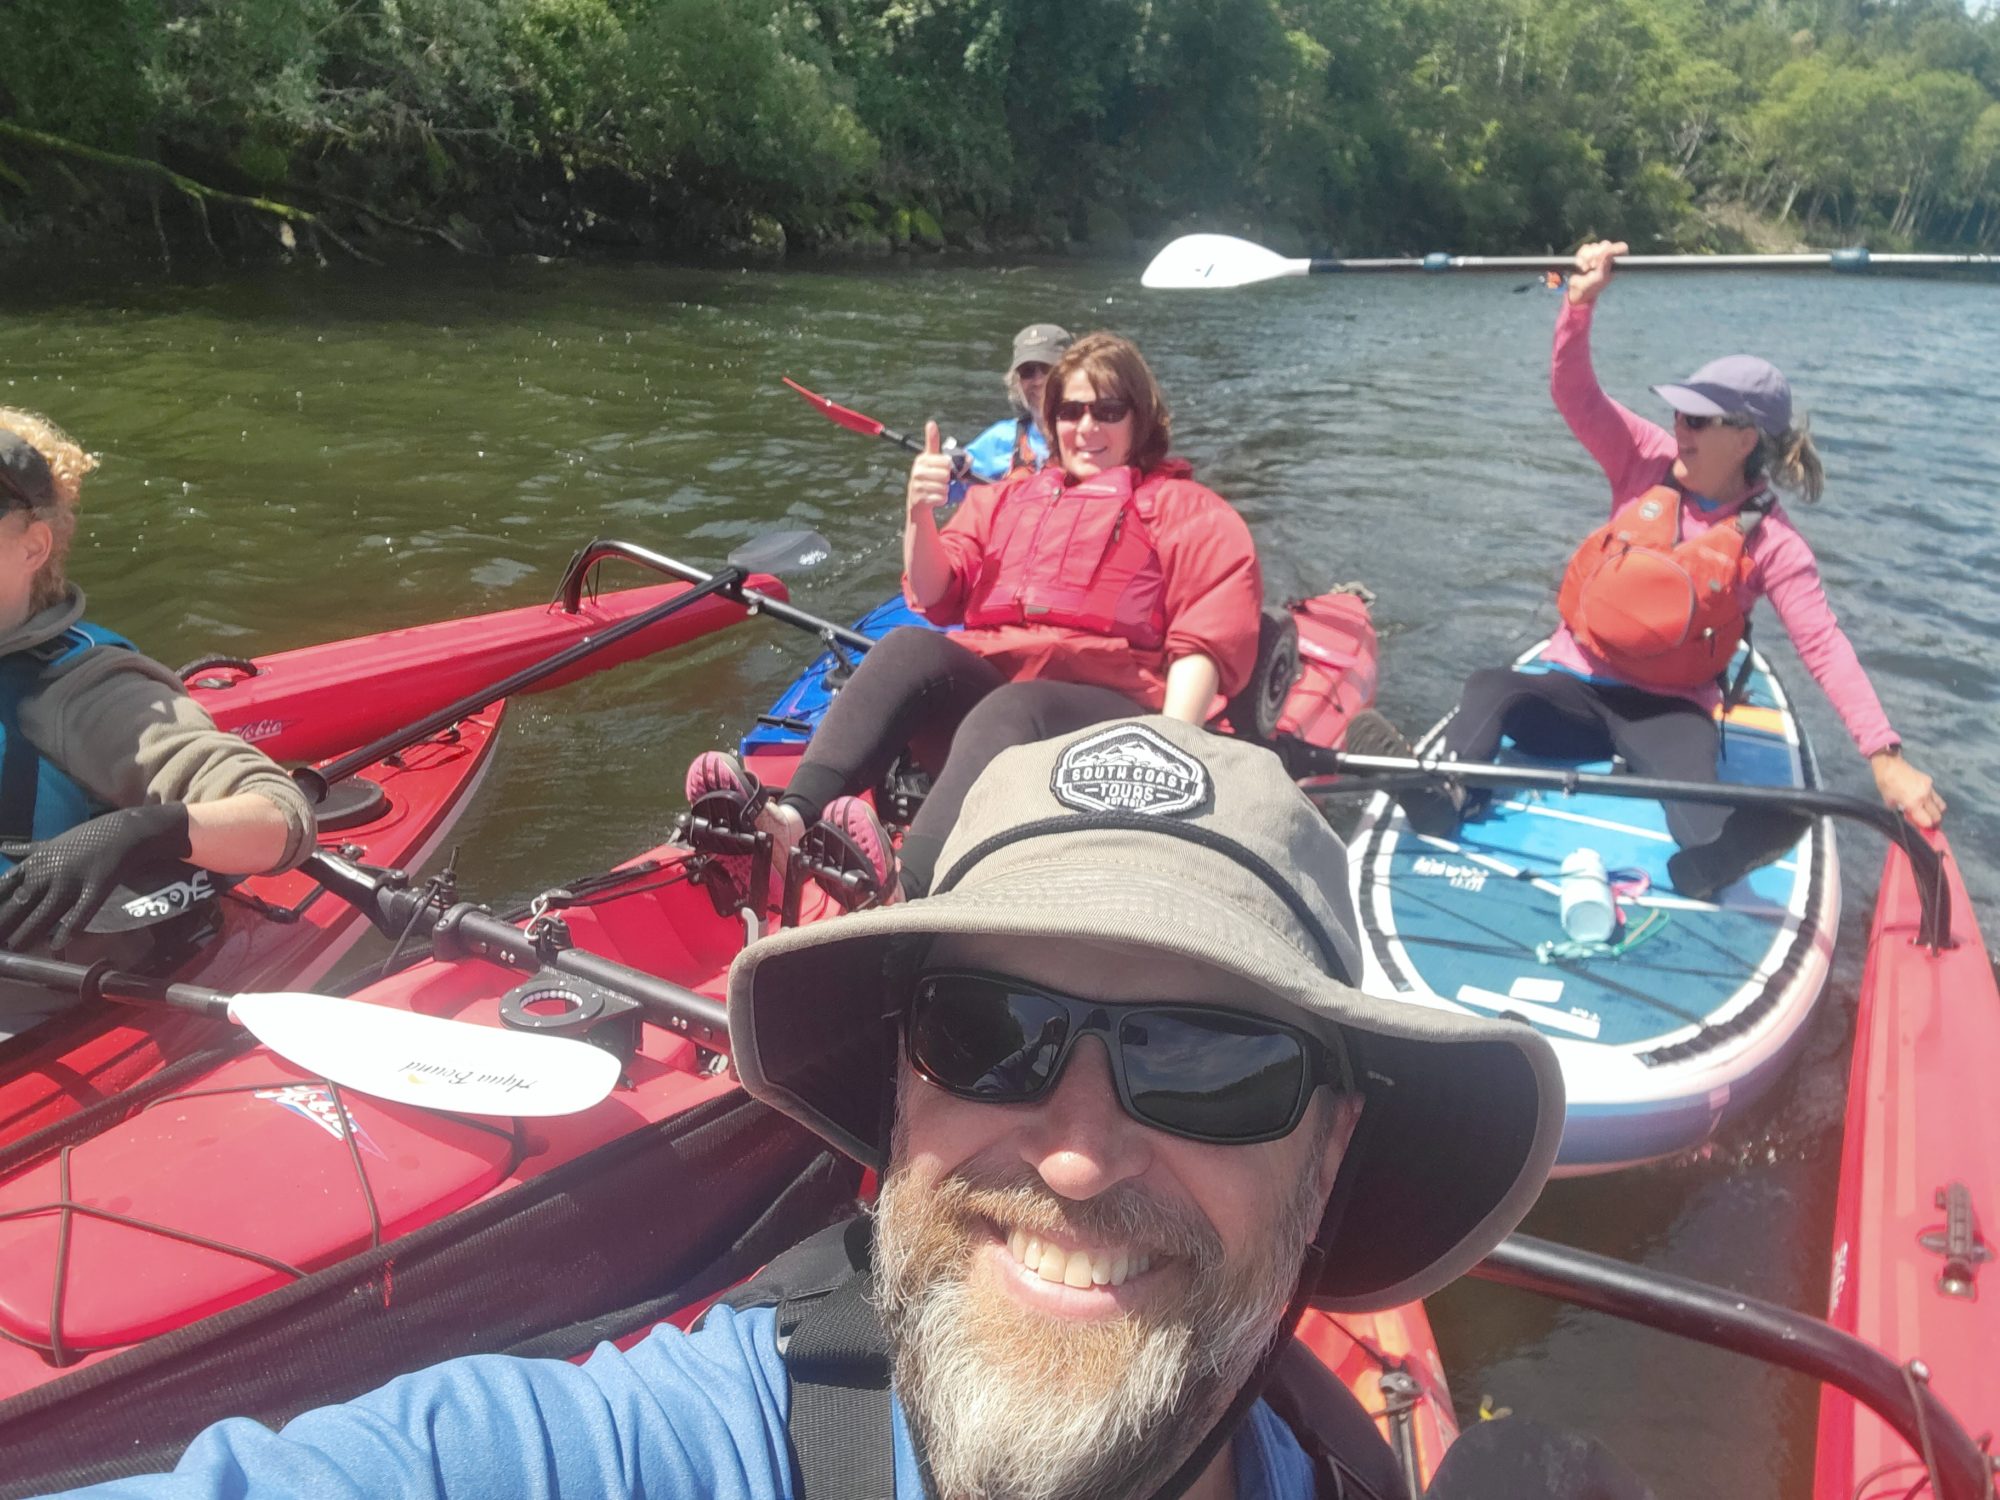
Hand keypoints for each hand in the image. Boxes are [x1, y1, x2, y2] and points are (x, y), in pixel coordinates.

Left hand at [0, 804, 192, 951]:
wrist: (126, 831)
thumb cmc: (88, 837)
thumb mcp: (51, 841)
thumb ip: (26, 849)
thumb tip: (2, 849)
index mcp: (37, 861)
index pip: (7, 885)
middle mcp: (50, 872)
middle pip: (21, 901)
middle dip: (4, 921)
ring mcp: (73, 881)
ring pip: (45, 911)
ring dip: (28, 931)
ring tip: (16, 949)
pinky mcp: (96, 888)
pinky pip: (82, 911)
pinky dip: (69, 928)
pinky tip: (58, 944)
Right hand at [906, 420, 952, 521]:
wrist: (917, 500)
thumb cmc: (928, 476)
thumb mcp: (930, 459)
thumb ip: (933, 442)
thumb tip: (931, 422)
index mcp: (922, 459)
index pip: (945, 461)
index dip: (949, 466)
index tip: (945, 468)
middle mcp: (917, 471)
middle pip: (945, 475)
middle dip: (947, 480)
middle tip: (940, 480)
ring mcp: (918, 485)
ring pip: (944, 487)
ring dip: (944, 490)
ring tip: (936, 489)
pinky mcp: (920, 499)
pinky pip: (941, 498)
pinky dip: (942, 500)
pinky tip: (934, 497)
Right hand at [1567, 239, 1629, 306]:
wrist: (1578, 290)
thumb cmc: (1592, 286)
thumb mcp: (1601, 276)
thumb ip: (1605, 263)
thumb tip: (1608, 251)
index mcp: (1615, 262)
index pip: (1622, 248)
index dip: (1614, 248)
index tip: (1606, 254)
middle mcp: (1608, 256)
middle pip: (1605, 244)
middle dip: (1597, 254)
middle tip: (1593, 266)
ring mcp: (1597, 253)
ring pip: (1593, 245)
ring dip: (1587, 257)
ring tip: (1586, 269)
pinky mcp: (1586, 253)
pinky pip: (1585, 248)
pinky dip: (1581, 257)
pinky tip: (1581, 266)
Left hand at [1872, 750, 1944, 829]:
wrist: (1890, 765)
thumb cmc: (1886, 784)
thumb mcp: (1890, 803)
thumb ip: (1902, 812)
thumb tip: (1911, 820)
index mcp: (1914, 803)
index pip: (1928, 821)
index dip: (1925, 827)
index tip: (1921, 828)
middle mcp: (1925, 797)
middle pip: (1938, 816)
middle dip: (1933, 821)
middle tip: (1925, 821)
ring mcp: (1929, 788)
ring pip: (1941, 806)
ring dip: (1935, 811)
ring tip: (1926, 811)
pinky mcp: (1930, 781)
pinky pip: (1935, 795)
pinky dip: (1931, 800)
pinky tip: (1922, 798)